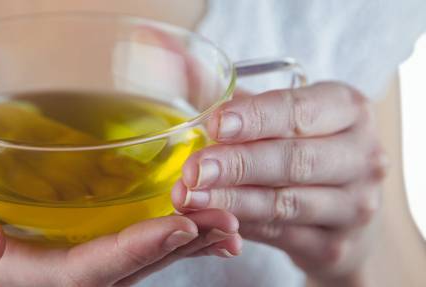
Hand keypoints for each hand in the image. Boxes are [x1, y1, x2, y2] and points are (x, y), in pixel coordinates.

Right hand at [0, 132, 242, 285]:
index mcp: (10, 267)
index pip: (79, 272)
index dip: (130, 254)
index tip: (176, 227)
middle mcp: (43, 269)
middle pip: (117, 272)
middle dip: (172, 250)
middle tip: (224, 222)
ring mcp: (59, 257)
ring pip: (129, 263)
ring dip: (181, 245)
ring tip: (227, 223)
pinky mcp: (71, 238)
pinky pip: (124, 245)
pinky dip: (165, 236)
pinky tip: (199, 224)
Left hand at [171, 82, 386, 285]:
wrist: (343, 211)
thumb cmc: (302, 147)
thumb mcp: (280, 116)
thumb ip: (236, 99)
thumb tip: (180, 70)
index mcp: (348, 110)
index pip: (300, 111)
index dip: (256, 118)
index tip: (215, 123)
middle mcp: (362, 156)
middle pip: (294, 160)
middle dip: (236, 165)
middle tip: (193, 169)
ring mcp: (354, 205)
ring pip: (284, 203)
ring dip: (231, 201)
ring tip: (189, 197)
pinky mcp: (334, 245)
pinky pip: (278, 234)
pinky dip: (239, 226)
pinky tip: (207, 219)